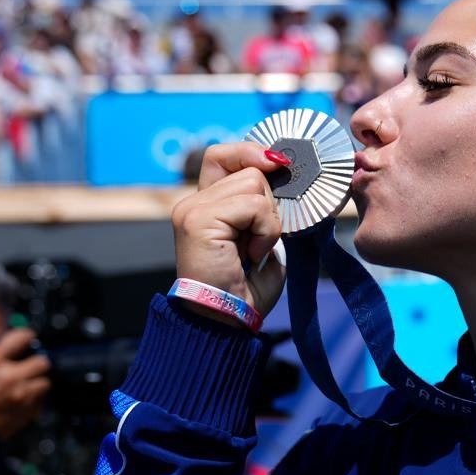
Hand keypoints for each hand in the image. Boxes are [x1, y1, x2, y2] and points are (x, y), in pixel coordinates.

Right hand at [0, 329, 50, 439]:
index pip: (20, 338)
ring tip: (26, 388)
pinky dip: (35, 402)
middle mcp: (10, 377)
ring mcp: (20, 396)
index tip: (27, 338)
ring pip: (45, 383)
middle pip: (42, 362)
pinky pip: (41, 403)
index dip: (26, 336)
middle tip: (29, 368)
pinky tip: (23, 403)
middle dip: (36, 363)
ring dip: (37, 384)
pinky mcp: (25, 413)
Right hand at [171, 142, 286, 320]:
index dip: (252, 153)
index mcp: (206, 205)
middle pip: (249, 170)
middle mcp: (193, 203)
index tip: (278, 165)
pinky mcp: (198, 219)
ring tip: (254, 249)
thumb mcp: (261, 239)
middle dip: (269, 204)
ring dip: (269, 221)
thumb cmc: (246, 289)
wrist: (226, 320)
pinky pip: (253, 206)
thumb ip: (263, 207)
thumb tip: (282, 176)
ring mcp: (193, 209)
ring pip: (254, 184)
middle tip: (259, 240)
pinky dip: (265, 230)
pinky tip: (252, 253)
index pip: (224, 155)